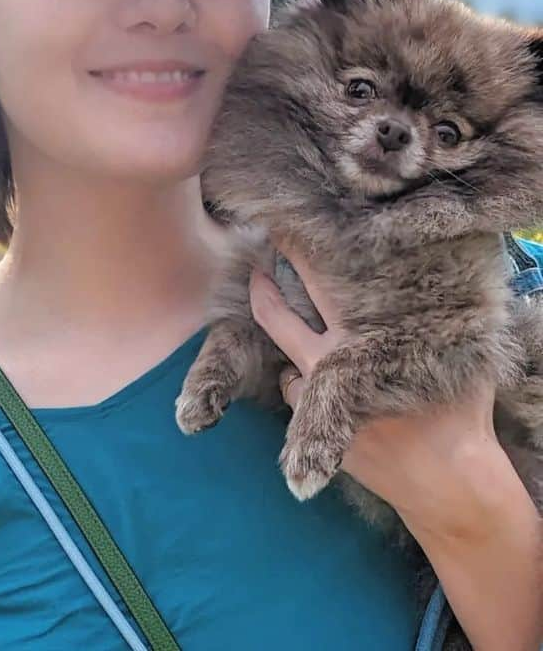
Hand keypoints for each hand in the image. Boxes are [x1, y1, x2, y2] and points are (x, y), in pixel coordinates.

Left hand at [249, 235, 502, 531]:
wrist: (448, 485)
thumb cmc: (457, 413)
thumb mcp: (447, 355)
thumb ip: (428, 319)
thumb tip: (425, 275)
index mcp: (360, 341)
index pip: (316, 284)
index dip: (293, 255)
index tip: (281, 231)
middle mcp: (327, 366)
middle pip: (274, 316)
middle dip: (262, 286)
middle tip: (258, 266)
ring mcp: (315, 400)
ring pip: (285, 361)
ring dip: (294, 351)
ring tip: (314, 343)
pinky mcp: (311, 430)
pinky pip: (298, 396)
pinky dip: (307, 388)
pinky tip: (331, 390)